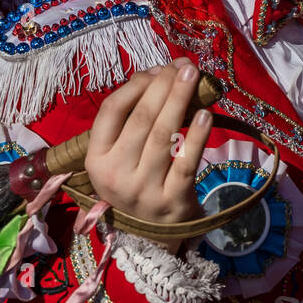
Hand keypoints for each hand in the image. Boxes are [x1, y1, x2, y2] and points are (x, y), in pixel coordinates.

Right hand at [84, 58, 213, 253]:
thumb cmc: (136, 181)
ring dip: (181, 101)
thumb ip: (132, 118)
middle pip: (141, 119)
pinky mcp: (172, 203)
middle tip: (183, 66)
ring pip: (164, 136)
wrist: (153, 237)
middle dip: (164, 86)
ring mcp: (143, 190)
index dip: (134, 85)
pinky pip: (186, 163)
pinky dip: (196, 137)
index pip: (111, 112)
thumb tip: (158, 74)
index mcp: (95, 159)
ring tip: (194, 76)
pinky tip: (206, 115)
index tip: (156, 71)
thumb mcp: (120, 155)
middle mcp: (115, 175)